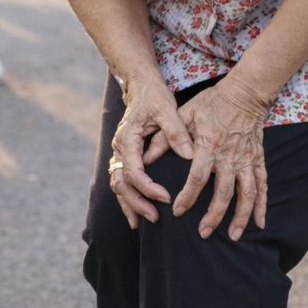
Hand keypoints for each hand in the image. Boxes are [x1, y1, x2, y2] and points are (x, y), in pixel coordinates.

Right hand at [109, 79, 194, 229]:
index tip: (166, 197)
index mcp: (127, 138)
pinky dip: (128, 198)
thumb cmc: (154, 96)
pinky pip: (122, 182)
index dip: (148, 187)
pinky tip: (136, 214)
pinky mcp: (125, 156)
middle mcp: (119, 148)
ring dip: (130, 204)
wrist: (141, 85)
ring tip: (143, 222)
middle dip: (137, 202)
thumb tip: (189, 155)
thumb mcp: (167, 109)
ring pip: (118, 185)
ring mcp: (120, 153)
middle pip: (121, 183)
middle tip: (155, 216)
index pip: (134, 170)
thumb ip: (176, 132)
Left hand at [172, 76, 268, 240]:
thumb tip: (146, 156)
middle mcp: (230, 156)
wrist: (244, 94)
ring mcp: (246, 160)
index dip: (188, 196)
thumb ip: (166, 137)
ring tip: (233, 236)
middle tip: (203, 233)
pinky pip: (262, 186)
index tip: (178, 211)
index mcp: (209, 145)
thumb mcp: (184, 114)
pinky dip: (261, 205)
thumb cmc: (210, 104)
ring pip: (246, 194)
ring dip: (240, 216)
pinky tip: (259, 222)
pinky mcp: (258, 160)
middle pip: (223, 192)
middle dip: (214, 215)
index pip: (198, 177)